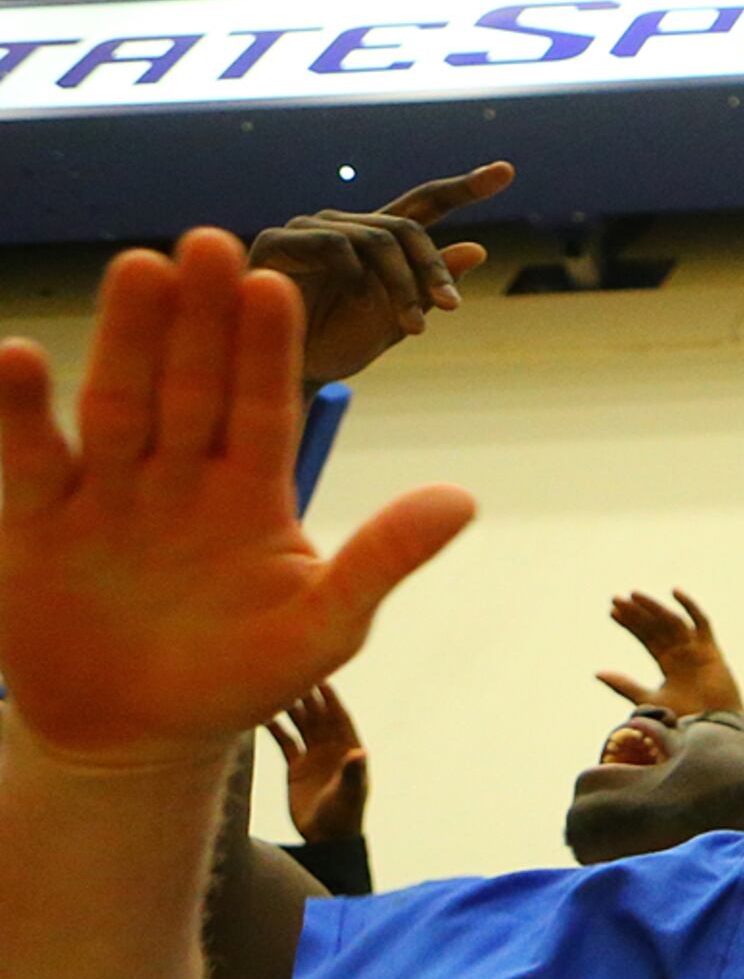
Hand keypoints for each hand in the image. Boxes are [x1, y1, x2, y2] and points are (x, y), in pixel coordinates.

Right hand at [0, 229, 475, 766]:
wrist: (139, 736)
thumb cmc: (239, 677)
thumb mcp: (323, 627)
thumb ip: (382, 559)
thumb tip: (464, 500)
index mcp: (250, 490)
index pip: (262, 404)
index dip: (267, 346)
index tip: (274, 283)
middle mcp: (177, 473)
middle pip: (189, 383)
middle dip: (199, 318)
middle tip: (207, 242)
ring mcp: (106, 491)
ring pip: (118, 402)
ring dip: (126, 339)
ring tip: (140, 269)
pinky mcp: (37, 519)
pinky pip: (29, 459)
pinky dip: (22, 414)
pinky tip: (20, 356)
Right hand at [250, 162, 512, 388]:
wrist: (292, 376)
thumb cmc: (341, 347)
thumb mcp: (400, 320)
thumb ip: (433, 286)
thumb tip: (478, 248)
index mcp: (378, 241)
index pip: (426, 204)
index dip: (465, 186)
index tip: (507, 171)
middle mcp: (345, 225)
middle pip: (406, 227)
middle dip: (434, 269)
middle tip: (451, 308)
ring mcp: (309, 228)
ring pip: (377, 238)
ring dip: (401, 285)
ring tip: (409, 327)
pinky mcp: (278, 240)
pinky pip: (334, 245)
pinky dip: (355, 277)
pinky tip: (353, 301)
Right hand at [266, 681, 366, 841]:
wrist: (326, 839)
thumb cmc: (344, 817)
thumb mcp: (349, 793)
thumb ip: (353, 772)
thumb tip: (361, 751)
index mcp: (349, 749)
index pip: (339, 715)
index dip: (330, 696)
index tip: (318, 674)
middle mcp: (332, 748)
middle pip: (318, 715)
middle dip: (305, 694)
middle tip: (288, 671)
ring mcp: (313, 755)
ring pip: (300, 724)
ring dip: (288, 707)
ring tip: (270, 686)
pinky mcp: (297, 767)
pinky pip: (284, 741)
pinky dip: (273, 728)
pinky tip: (258, 714)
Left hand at [594, 589, 743, 716]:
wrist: (712, 728)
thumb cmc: (685, 717)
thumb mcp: (648, 699)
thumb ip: (624, 684)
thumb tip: (597, 672)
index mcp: (669, 663)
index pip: (647, 637)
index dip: (630, 624)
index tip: (612, 612)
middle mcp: (682, 652)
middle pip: (657, 626)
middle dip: (637, 612)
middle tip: (616, 599)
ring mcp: (697, 649)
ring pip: (672, 621)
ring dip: (654, 607)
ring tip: (633, 595)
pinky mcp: (711, 649)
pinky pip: (701, 622)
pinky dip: (690, 606)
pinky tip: (674, 592)